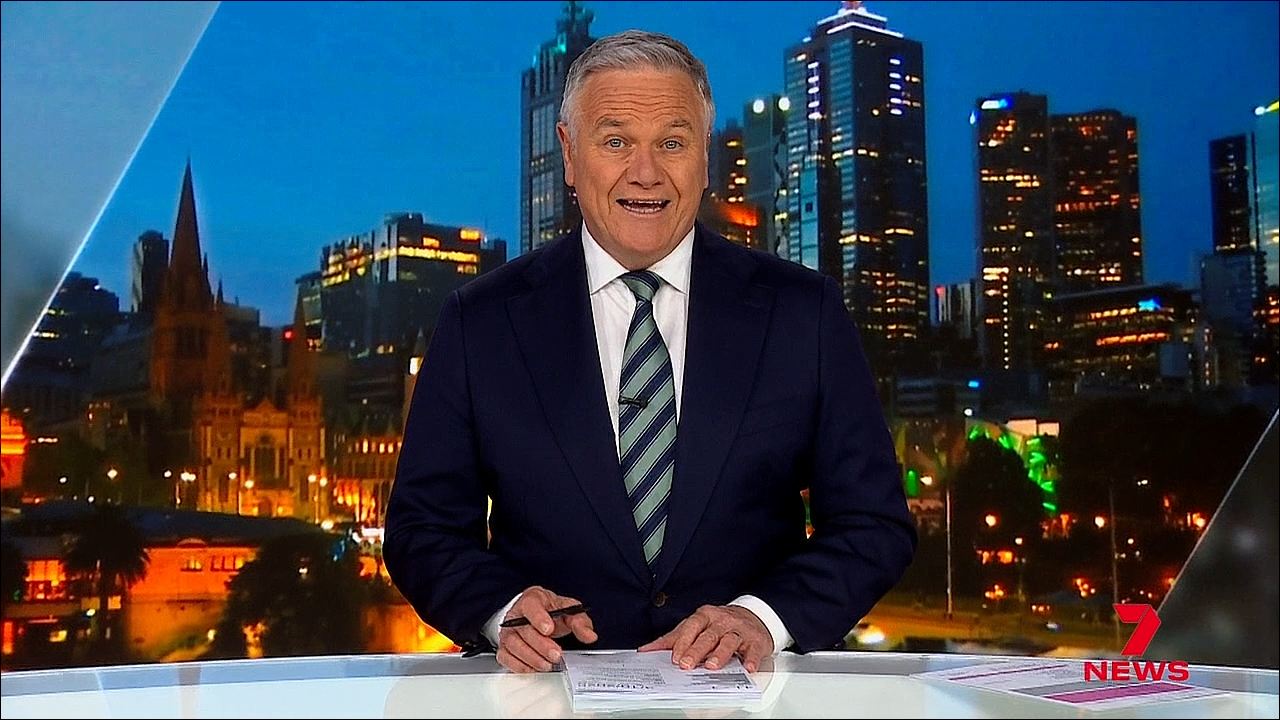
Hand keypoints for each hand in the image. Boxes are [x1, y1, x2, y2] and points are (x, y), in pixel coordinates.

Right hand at [497, 585, 596, 672]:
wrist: (535, 616)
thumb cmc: (550, 612)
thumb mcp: (569, 610)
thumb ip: (580, 622)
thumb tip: (589, 636)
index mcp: (532, 600)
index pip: (531, 606)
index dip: (538, 618)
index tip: (548, 629)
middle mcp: (516, 615)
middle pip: (524, 630)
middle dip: (541, 645)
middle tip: (556, 654)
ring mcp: (508, 631)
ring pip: (514, 645)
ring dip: (532, 658)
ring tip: (547, 664)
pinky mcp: (504, 647)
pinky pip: (507, 658)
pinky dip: (520, 665)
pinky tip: (534, 667)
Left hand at [638, 604, 772, 672]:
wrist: (753, 616)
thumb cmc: (719, 624)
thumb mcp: (695, 626)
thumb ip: (672, 638)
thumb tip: (647, 650)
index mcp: (705, 616)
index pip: (692, 626)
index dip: (683, 641)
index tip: (675, 657)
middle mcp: (722, 621)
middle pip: (708, 635)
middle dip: (696, 650)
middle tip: (686, 664)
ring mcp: (739, 630)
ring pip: (729, 641)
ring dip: (720, 654)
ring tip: (712, 666)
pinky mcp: (756, 641)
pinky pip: (754, 650)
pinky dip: (751, 659)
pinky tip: (748, 667)